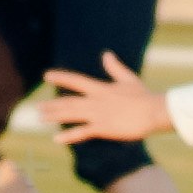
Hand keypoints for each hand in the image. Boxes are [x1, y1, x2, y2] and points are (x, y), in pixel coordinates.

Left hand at [42, 58, 173, 148]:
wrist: (154, 111)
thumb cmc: (144, 96)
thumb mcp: (128, 79)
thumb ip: (114, 67)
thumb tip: (106, 54)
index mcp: (101, 88)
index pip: (76, 80)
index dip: (61, 77)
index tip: (47, 75)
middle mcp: (96, 100)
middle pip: (68, 101)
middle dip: (52, 105)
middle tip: (37, 107)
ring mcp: (98, 114)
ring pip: (71, 114)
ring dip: (54, 116)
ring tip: (40, 118)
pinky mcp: (103, 128)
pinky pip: (82, 132)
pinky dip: (68, 136)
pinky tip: (56, 139)